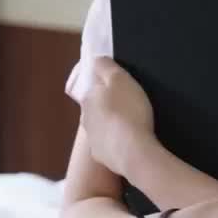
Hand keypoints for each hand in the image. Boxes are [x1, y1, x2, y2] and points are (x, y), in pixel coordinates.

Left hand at [81, 57, 153, 174]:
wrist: (133, 151)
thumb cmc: (128, 110)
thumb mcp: (119, 79)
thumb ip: (105, 67)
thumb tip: (95, 60)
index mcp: (88, 99)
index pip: (91, 89)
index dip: (103, 88)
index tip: (117, 90)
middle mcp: (84, 120)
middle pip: (94, 110)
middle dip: (106, 109)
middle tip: (125, 108)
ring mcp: (92, 140)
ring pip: (99, 129)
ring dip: (109, 127)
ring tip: (127, 128)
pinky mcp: (101, 157)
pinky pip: (107, 147)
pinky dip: (114, 145)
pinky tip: (127, 145)